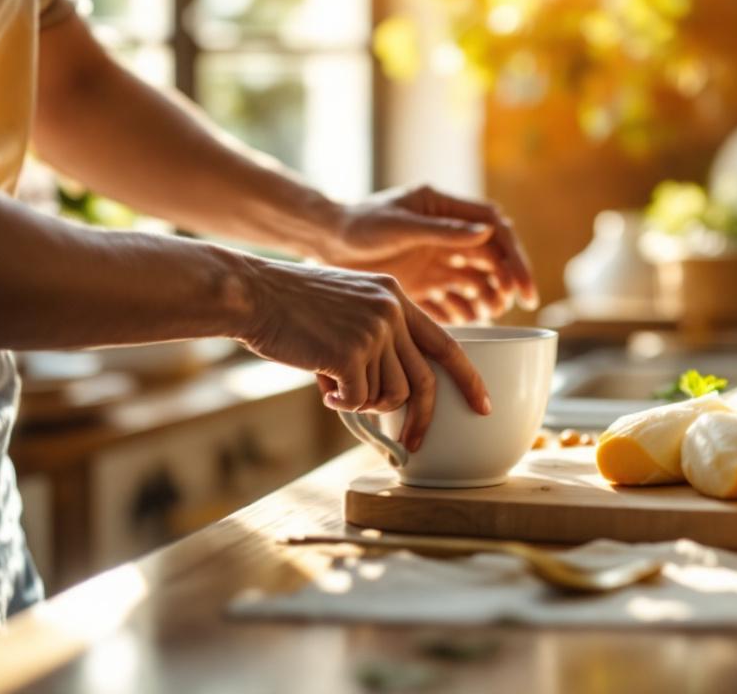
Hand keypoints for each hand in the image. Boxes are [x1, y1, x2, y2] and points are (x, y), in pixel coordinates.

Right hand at [238, 261, 489, 450]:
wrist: (252, 293)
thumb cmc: (291, 307)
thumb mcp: (348, 307)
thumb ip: (377, 339)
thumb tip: (393, 395)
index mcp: (396, 297)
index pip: (445, 343)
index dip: (468, 378)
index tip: (483, 405)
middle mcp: (392, 310)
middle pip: (423, 380)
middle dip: (422, 418)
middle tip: (415, 443)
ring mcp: (373, 330)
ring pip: (389, 394)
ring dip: (363, 402)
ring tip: (335, 385)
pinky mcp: (351, 352)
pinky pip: (358, 400)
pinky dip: (340, 402)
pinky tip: (321, 384)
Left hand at [327, 185, 538, 322]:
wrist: (322, 242)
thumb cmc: (358, 224)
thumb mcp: (400, 225)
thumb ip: (442, 230)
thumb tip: (489, 233)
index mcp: (445, 210)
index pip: (494, 229)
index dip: (514, 256)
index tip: (521, 285)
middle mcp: (445, 236)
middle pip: (491, 258)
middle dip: (507, 280)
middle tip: (514, 303)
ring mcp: (434, 261)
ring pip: (475, 281)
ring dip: (488, 296)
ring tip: (491, 313)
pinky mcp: (421, 285)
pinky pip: (451, 301)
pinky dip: (464, 313)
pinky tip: (471, 325)